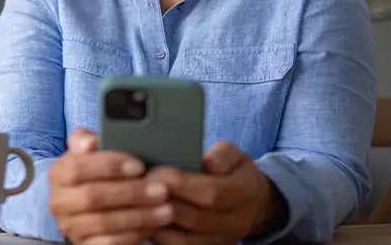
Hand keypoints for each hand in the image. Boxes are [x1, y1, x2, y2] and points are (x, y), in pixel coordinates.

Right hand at [48, 128, 173, 244]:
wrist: (90, 207)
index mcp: (58, 173)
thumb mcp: (90, 153)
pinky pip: (109, 243)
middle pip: (93, 197)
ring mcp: (69, 226)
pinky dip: (133, 234)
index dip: (109, 166)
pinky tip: (152, 226)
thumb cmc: (96, 173)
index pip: (78, 168)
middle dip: (131, 193)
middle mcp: (58, 201)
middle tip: (161, 190)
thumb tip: (89, 142)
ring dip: (138, 216)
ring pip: (103, 223)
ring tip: (165, 209)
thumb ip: (87, 140)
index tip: (139, 166)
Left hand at [148, 141, 286, 244]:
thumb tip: (207, 162)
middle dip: (163, 202)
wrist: (252, 203)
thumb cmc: (234, 173)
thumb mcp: (235, 155)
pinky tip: (145, 221)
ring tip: (138, 205)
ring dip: (158, 223)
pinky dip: (161, 237)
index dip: (181, 184)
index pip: (211, 192)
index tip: (155, 172)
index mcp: (244, 193)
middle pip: (196, 218)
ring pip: (186, 240)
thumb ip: (222, 154)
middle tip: (139, 188)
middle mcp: (236, 222)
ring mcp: (222, 240)